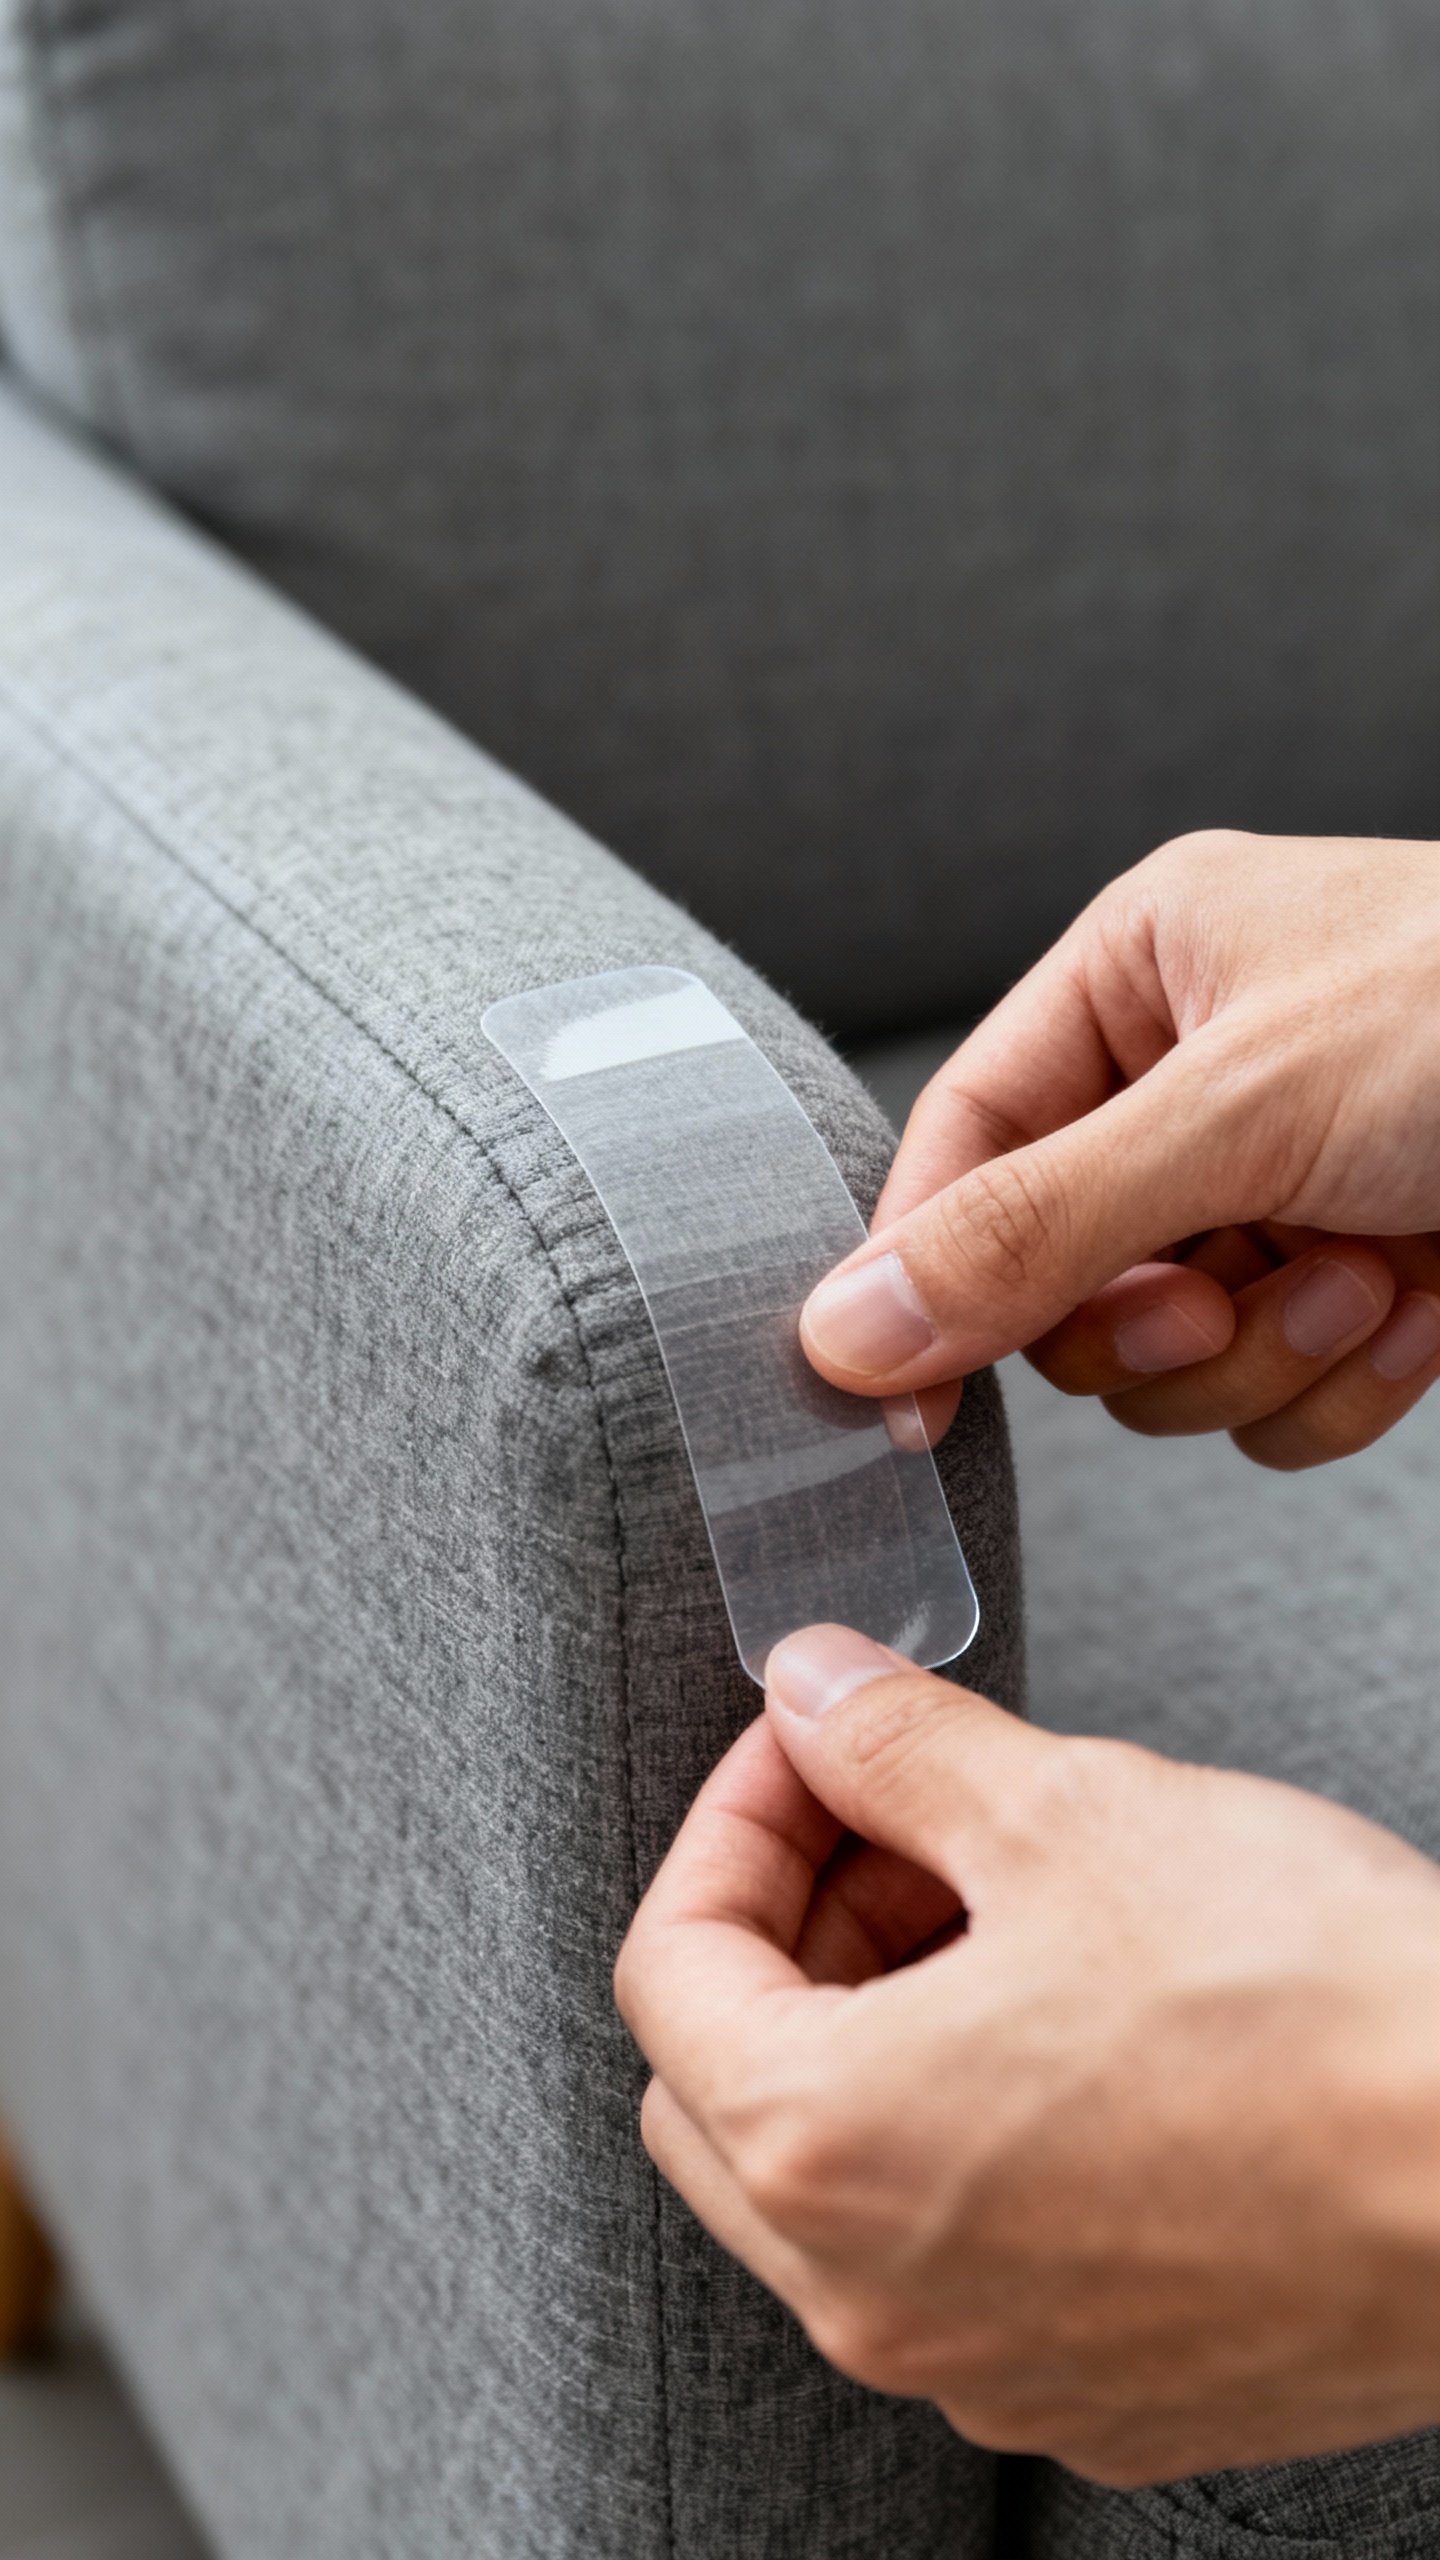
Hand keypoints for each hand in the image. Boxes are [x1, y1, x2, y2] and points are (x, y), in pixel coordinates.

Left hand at [615, 1625, 1439, 2484]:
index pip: (668, 1964)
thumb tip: (814, 1690)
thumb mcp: (1069, 1812)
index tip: (812, 1751)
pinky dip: (965, 2140)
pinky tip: (1074, 2040)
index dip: (734, 1820)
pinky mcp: (1097, 2396)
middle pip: (721, 2089)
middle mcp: (875, 2297)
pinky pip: (956, 2262)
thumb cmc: (1309, 2002)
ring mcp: (986, 2367)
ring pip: (835, 2186)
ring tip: (998, 1914)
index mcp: (826, 2148)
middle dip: (788, 1930)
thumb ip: (893, 1746)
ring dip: (871, 2030)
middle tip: (894, 1828)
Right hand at [807, 832, 1439, 1466]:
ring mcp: (1283, 1186)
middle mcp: (1197, 1079)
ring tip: (1364, 1270)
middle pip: (1056, 1276)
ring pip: (1166, 1358)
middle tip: (1216, 1294)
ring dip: (1263, 1350)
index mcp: (1141, 972)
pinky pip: (1273, 1394)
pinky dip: (1342, 1377)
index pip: (962, 1143)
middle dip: (1148, 1317)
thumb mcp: (1241, 1107)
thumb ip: (1035, 1226)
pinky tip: (1419, 1303)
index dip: (926, 1269)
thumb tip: (850, 1323)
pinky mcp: (1362, 1274)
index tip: (897, 1394)